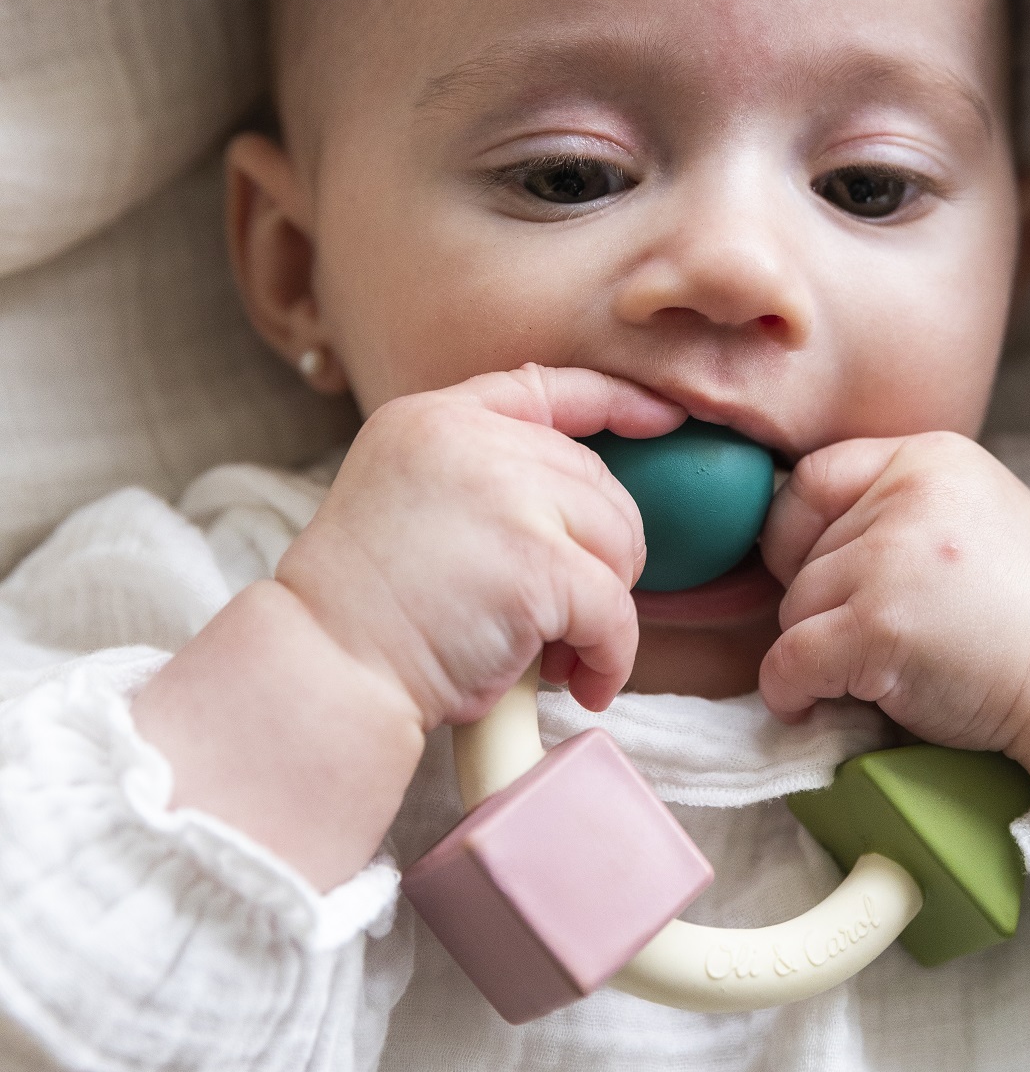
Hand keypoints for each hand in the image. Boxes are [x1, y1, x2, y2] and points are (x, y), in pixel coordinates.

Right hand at [136, 367, 680, 887]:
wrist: (325, 668)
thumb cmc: (364, 614)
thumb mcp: (407, 505)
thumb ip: (478, 482)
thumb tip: (583, 507)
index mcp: (433, 418)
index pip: (545, 387)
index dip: (613, 400)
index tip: (663, 419)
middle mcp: (472, 441)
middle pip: (595, 481)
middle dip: (603, 554)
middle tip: (573, 618)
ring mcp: (508, 498)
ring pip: (616, 544)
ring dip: (605, 609)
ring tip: (564, 655)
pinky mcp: (537, 566)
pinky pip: (614, 611)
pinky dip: (612, 656)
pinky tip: (586, 684)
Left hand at [757, 434, 1029, 813]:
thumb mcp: (966, 517)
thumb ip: (893, 513)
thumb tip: (787, 551)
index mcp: (929, 457)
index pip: (811, 480)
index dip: (798, 537)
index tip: (816, 578)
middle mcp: (907, 494)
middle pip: (801, 555)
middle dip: (823, 607)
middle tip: (880, 638)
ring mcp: (891, 560)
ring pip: (795, 609)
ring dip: (817, 651)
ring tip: (878, 669)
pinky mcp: (879, 626)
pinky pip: (791, 660)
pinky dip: (790, 691)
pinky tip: (814, 704)